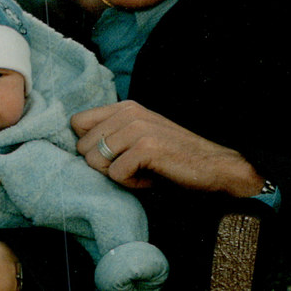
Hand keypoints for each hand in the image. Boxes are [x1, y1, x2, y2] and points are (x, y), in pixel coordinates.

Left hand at [72, 100, 263, 196]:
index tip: (111, 156)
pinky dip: (131, 183)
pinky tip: (151, 178)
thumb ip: (112, 134)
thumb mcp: (139, 136)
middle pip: (82, 146)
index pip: (77, 122)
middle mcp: (129, 112)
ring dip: (117, 175)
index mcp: (125, 107)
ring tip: (142, 171)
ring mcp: (137, 128)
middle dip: (102, 164)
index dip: (87, 145)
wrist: (214, 166)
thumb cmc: (173, 157)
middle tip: (131, 166)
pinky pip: (115, 174)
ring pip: (95, 161)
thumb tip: (76, 146)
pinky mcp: (146, 148)